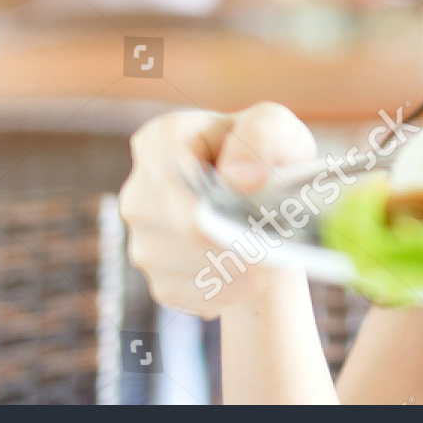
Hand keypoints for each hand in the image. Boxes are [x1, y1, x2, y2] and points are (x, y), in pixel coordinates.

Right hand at [119, 102, 317, 318]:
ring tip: (276, 251)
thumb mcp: (277, 127)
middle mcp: (140, 195)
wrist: (268, 208)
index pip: (170, 171)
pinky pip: (202, 295)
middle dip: (239, 236)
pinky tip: (257, 271)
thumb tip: (238, 178)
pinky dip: (238, 289)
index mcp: (160, 142)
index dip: (213, 194)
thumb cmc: (269, 156)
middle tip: (283, 237)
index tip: (257, 200)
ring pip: (197, 266)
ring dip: (244, 265)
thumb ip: (262, 134)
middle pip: (187, 228)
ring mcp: (145, 244)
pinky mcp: (162, 284)